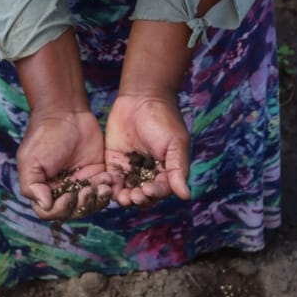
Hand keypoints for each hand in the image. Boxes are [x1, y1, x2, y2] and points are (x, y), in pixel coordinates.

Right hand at [17, 108, 111, 220]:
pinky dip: (107, 188)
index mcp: (43, 189)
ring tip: (102, 185)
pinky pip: (103, 190)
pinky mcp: (96, 174)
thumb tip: (45, 205)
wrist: (66, 113)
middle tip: (88, 190)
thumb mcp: (30, 160)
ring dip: (97, 200)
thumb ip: (32, 186)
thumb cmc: (44, 135)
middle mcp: (61, 189)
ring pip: (90, 204)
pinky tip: (108, 178)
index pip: (50, 212)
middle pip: (73, 212)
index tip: (69, 196)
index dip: (61, 210)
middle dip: (82, 205)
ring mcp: (80, 182)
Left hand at [105, 93, 190, 207]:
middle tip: (134, 196)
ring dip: (125, 198)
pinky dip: (111, 186)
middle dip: (139, 198)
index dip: (155, 194)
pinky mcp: (114, 162)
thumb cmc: (164, 120)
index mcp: (166, 171)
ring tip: (122, 198)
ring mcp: (130, 169)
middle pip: (143, 195)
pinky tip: (110, 186)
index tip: (148, 190)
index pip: (161, 190)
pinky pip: (113, 180)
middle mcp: (148, 173)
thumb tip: (186, 195)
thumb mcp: (175, 144)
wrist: (142, 98)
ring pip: (127, 191)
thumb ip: (178, 169)